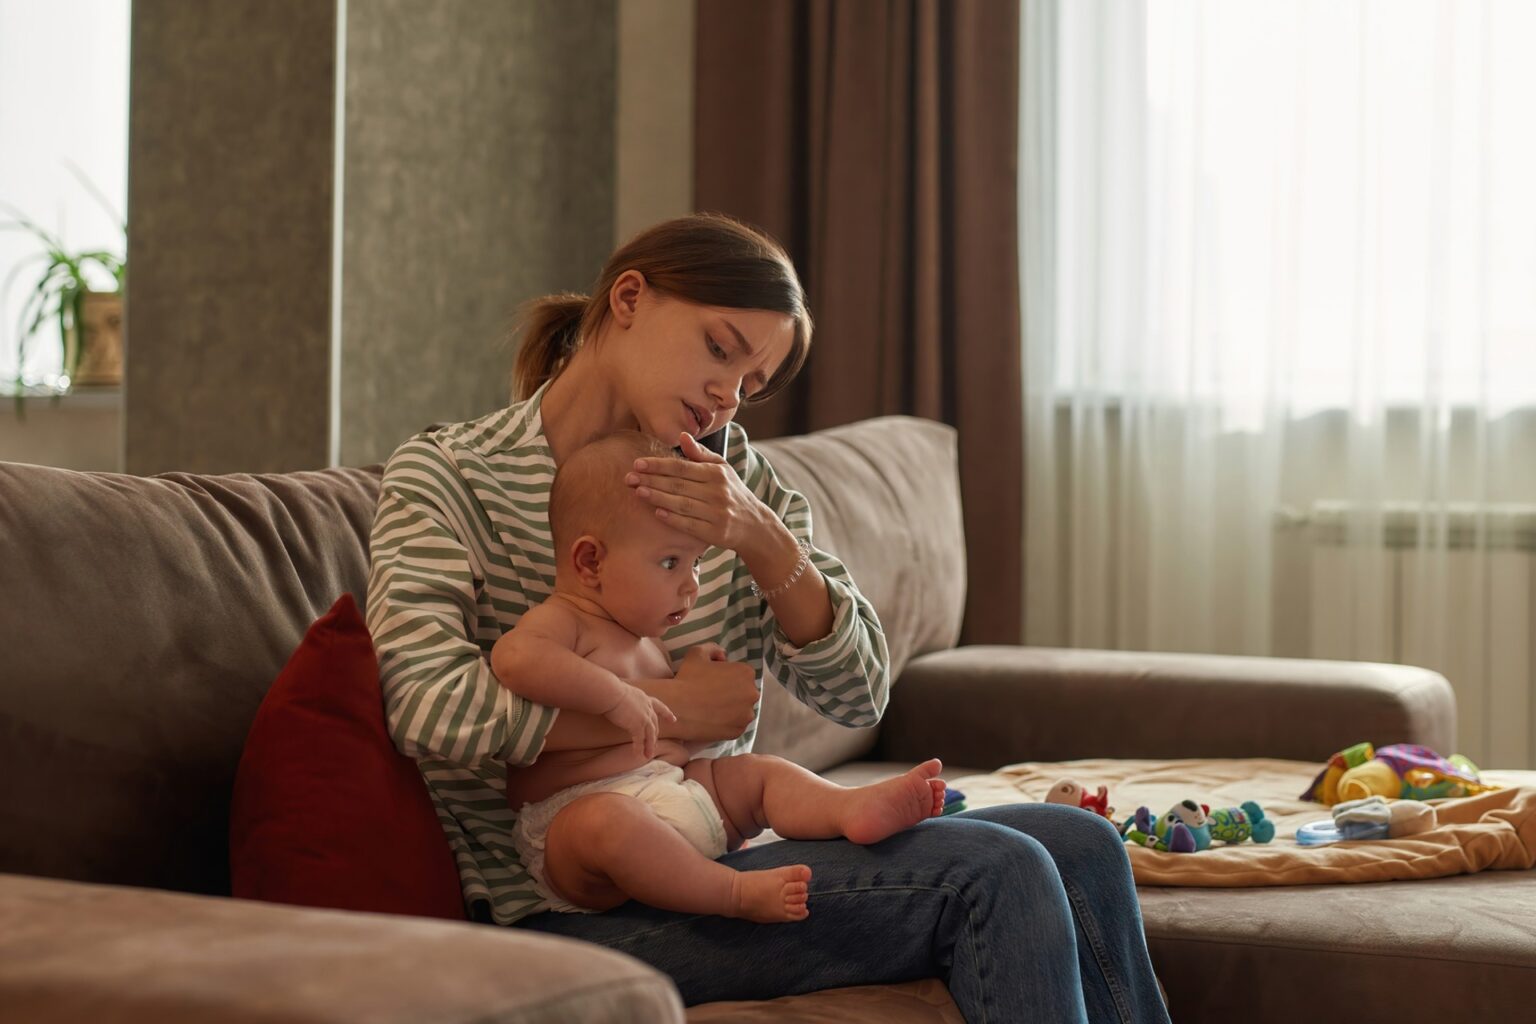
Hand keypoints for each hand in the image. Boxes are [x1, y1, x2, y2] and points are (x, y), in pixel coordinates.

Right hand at [601, 683, 677, 759]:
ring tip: (647, 755)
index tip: (673, 719)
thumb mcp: (624, 692)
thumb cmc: (611, 690)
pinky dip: (639, 748)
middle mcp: (647, 708)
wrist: (610, 692)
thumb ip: (626, 699)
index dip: (667, 713)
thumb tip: (619, 701)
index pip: (659, 706)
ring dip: (649, 746)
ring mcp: (644, 717)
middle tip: (655, 745)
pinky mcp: (637, 725)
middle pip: (654, 724)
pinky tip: (637, 754)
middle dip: (655, 735)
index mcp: (644, 699)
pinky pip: (639, 740)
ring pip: (650, 735)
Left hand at [626, 432, 770, 552]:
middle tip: (629, 477)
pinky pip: (689, 525)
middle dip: (652, 480)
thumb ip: (700, 454)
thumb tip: (682, 435)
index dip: (659, 465)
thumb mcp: (722, 469)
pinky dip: (673, 519)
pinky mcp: (714, 532)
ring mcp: (716, 513)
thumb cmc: (732, 492)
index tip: (638, 463)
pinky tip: (657, 512)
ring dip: (658, 498)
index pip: (682, 467)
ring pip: (681, 504)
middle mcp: (717, 492)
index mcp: (716, 473)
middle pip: (678, 485)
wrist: (753, 524)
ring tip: (638, 491)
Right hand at [659, 644, 758, 741]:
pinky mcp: (739, 731)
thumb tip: (723, 656)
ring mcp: (747, 715)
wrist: (677, 707)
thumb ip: (714, 648)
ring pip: (742, 710)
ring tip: (711, 708)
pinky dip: (727, 723)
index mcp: (746, 672)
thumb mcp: (698, 653)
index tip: (712, 681)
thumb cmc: (687, 678)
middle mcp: (752, 693)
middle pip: (744, 692)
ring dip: (731, 708)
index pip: (740, 674)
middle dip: (731, 692)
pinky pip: (736, 725)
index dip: (726, 676)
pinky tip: (712, 718)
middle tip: (711, 695)